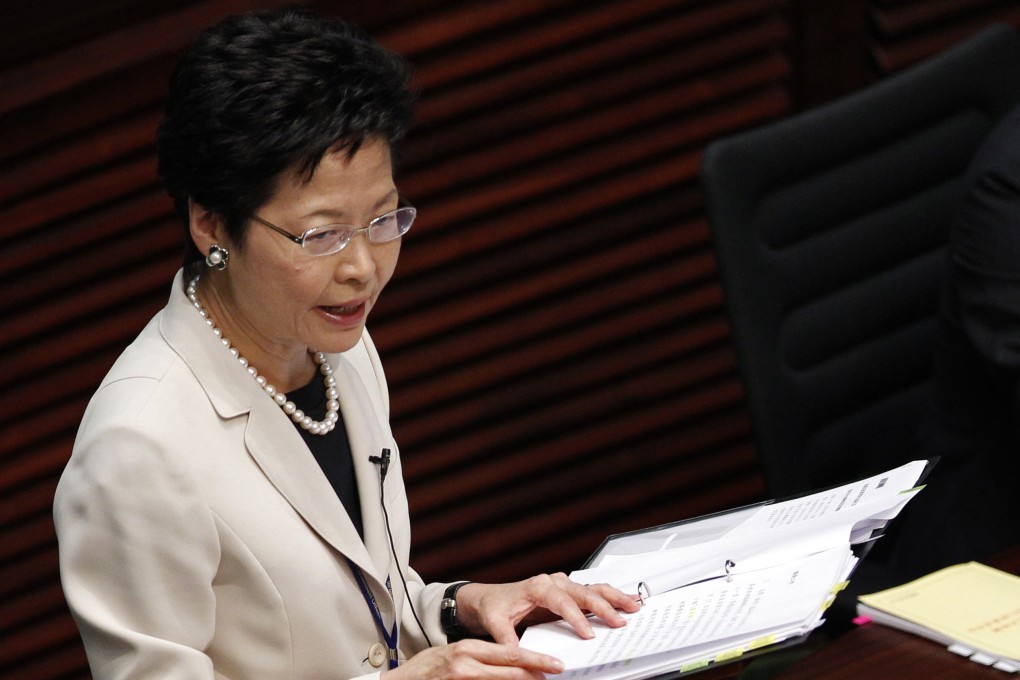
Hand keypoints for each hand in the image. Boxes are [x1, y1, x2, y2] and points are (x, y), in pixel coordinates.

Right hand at [384, 638, 563, 678]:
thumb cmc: (427, 669)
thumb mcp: (454, 654)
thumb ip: (480, 657)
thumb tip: (511, 663)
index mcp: (468, 649)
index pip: (510, 654)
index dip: (535, 660)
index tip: (555, 664)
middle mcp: (466, 664)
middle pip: (511, 671)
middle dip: (536, 675)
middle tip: (555, 674)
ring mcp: (461, 679)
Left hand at [454, 574, 640, 644]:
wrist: (488, 598)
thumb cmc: (494, 607)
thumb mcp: (496, 624)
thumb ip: (508, 640)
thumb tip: (519, 656)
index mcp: (537, 586)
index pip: (562, 601)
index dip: (576, 618)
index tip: (588, 635)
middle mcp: (553, 582)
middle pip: (583, 592)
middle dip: (604, 607)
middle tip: (620, 622)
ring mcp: (562, 585)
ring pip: (593, 588)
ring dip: (614, 597)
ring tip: (633, 607)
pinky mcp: (567, 592)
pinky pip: (592, 591)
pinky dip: (611, 596)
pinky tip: (628, 599)